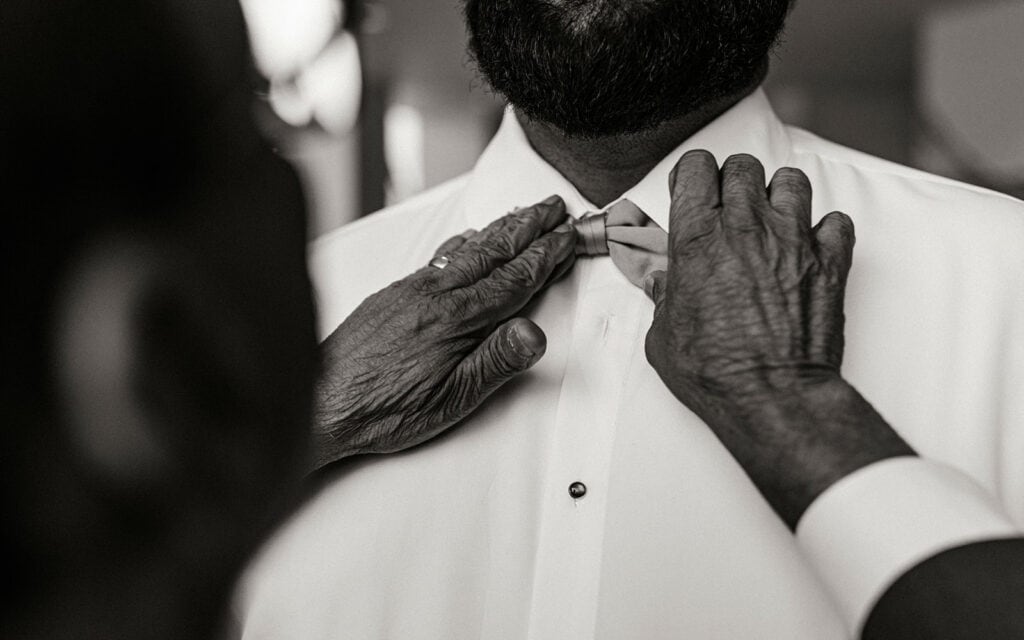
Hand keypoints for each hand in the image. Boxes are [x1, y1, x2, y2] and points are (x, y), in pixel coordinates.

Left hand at [312, 196, 575, 468]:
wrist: (321, 402)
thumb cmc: (382, 409)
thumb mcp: (451, 400)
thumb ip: (495, 363)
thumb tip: (535, 333)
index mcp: (456, 319)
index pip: (514, 280)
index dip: (546, 256)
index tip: (569, 236)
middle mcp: (434, 295)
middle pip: (493, 252)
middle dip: (528, 227)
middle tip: (555, 206)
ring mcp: (410, 290)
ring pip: (466, 250)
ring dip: (499, 228)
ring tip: (522, 214)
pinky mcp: (392, 294)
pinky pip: (438, 257)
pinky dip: (463, 242)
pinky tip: (467, 240)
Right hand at [645, 151, 911, 527]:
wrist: (772, 397)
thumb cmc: (713, 372)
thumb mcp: (663, 334)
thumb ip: (663, 297)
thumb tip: (662, 285)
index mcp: (697, 238)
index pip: (696, 168)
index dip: (691, 176)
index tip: (690, 192)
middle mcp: (746, 227)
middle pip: (742, 166)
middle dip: (732, 181)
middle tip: (727, 207)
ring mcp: (793, 239)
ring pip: (791, 181)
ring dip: (778, 195)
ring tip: (771, 221)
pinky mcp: (829, 261)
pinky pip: (836, 222)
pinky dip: (825, 230)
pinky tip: (810, 249)